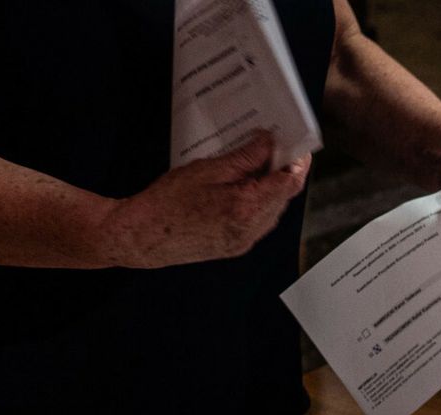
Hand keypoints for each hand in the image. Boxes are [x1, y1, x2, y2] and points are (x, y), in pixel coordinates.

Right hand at [103, 133, 310, 268]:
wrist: (143, 236)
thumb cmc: (168, 202)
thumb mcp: (207, 170)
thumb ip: (244, 158)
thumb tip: (269, 143)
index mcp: (247, 207)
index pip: (289, 183)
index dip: (297, 161)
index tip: (295, 144)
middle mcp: (252, 228)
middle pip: (284, 196)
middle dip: (283, 171)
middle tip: (275, 147)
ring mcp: (246, 240)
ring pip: (273, 209)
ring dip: (270, 186)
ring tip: (256, 162)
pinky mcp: (237, 245)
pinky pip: (259, 220)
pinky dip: (258, 201)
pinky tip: (243, 185)